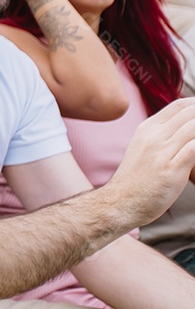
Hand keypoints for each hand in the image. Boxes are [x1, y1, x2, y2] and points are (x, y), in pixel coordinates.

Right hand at [107, 97, 194, 224]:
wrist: (120, 202)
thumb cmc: (135, 180)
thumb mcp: (143, 149)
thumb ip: (162, 137)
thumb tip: (185, 133)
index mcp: (147, 129)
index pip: (178, 106)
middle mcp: (154, 136)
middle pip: (189, 114)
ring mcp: (162, 152)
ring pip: (194, 128)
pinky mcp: (171, 169)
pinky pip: (194, 149)